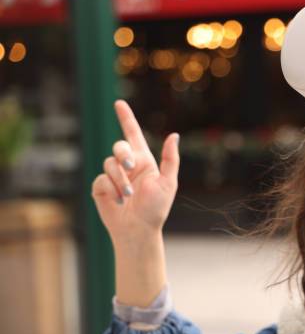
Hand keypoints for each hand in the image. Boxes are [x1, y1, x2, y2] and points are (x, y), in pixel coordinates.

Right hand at [91, 99, 179, 239]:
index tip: (119, 103)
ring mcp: (113, 176)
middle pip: (118, 147)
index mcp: (144, 161)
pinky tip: (119, 202)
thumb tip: (174, 135)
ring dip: (120, 180)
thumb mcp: (168, 183)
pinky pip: (101, 180)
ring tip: (129, 196)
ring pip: (109, 164)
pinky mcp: (101, 188)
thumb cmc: (156, 208)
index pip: (133, 134)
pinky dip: (111, 190)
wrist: (139, 230)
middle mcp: (127, 165)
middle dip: (123, 155)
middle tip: (130, 167)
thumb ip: (171, 159)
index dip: (126, 118)